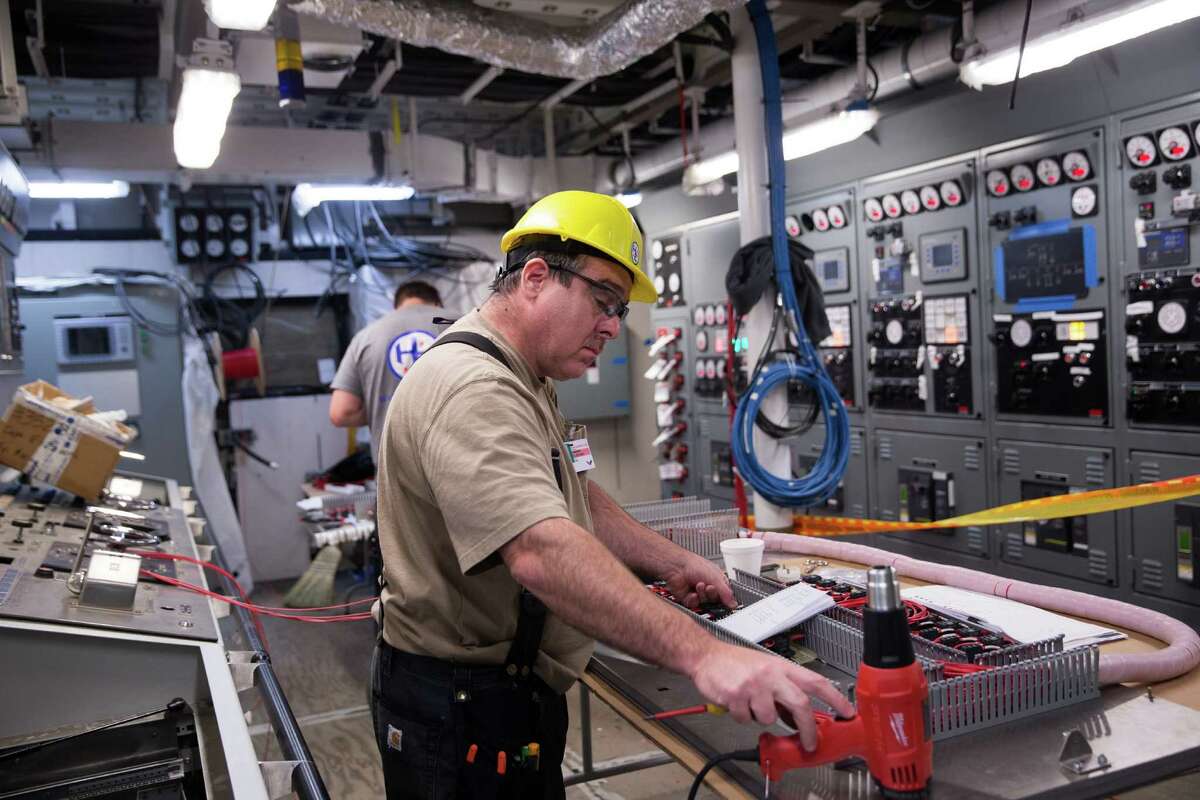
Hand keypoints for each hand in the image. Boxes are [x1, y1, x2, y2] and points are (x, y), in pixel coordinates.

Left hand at [662, 552, 734, 608]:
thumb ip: (726, 592)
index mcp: (717, 580)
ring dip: (702, 594)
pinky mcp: (689, 599)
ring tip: (698, 585)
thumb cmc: (695, 565)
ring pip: (705, 602)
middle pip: (715, 599)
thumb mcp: (715, 578)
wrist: (677, 567)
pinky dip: (694, 599)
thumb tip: (734, 604)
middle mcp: (708, 587)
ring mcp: (698, 593)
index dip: (726, 597)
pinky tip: (692, 593)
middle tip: (709, 587)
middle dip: (712, 593)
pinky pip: (695, 605)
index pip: (725, 594)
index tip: (727, 600)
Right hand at [690, 641, 854, 750]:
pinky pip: (746, 720)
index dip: (835, 698)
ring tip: (750, 703)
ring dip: (761, 718)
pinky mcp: (735, 696)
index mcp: (781, 667)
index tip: (848, 712)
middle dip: (808, 728)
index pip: (816, 682)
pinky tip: (736, 702)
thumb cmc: (736, 662)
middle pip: (800, 705)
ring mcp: (753, 685)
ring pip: (769, 718)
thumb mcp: (766, 670)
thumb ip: (784, 690)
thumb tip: (799, 717)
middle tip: (810, 742)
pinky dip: (742, 716)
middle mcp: (770, 675)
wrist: (706, 656)